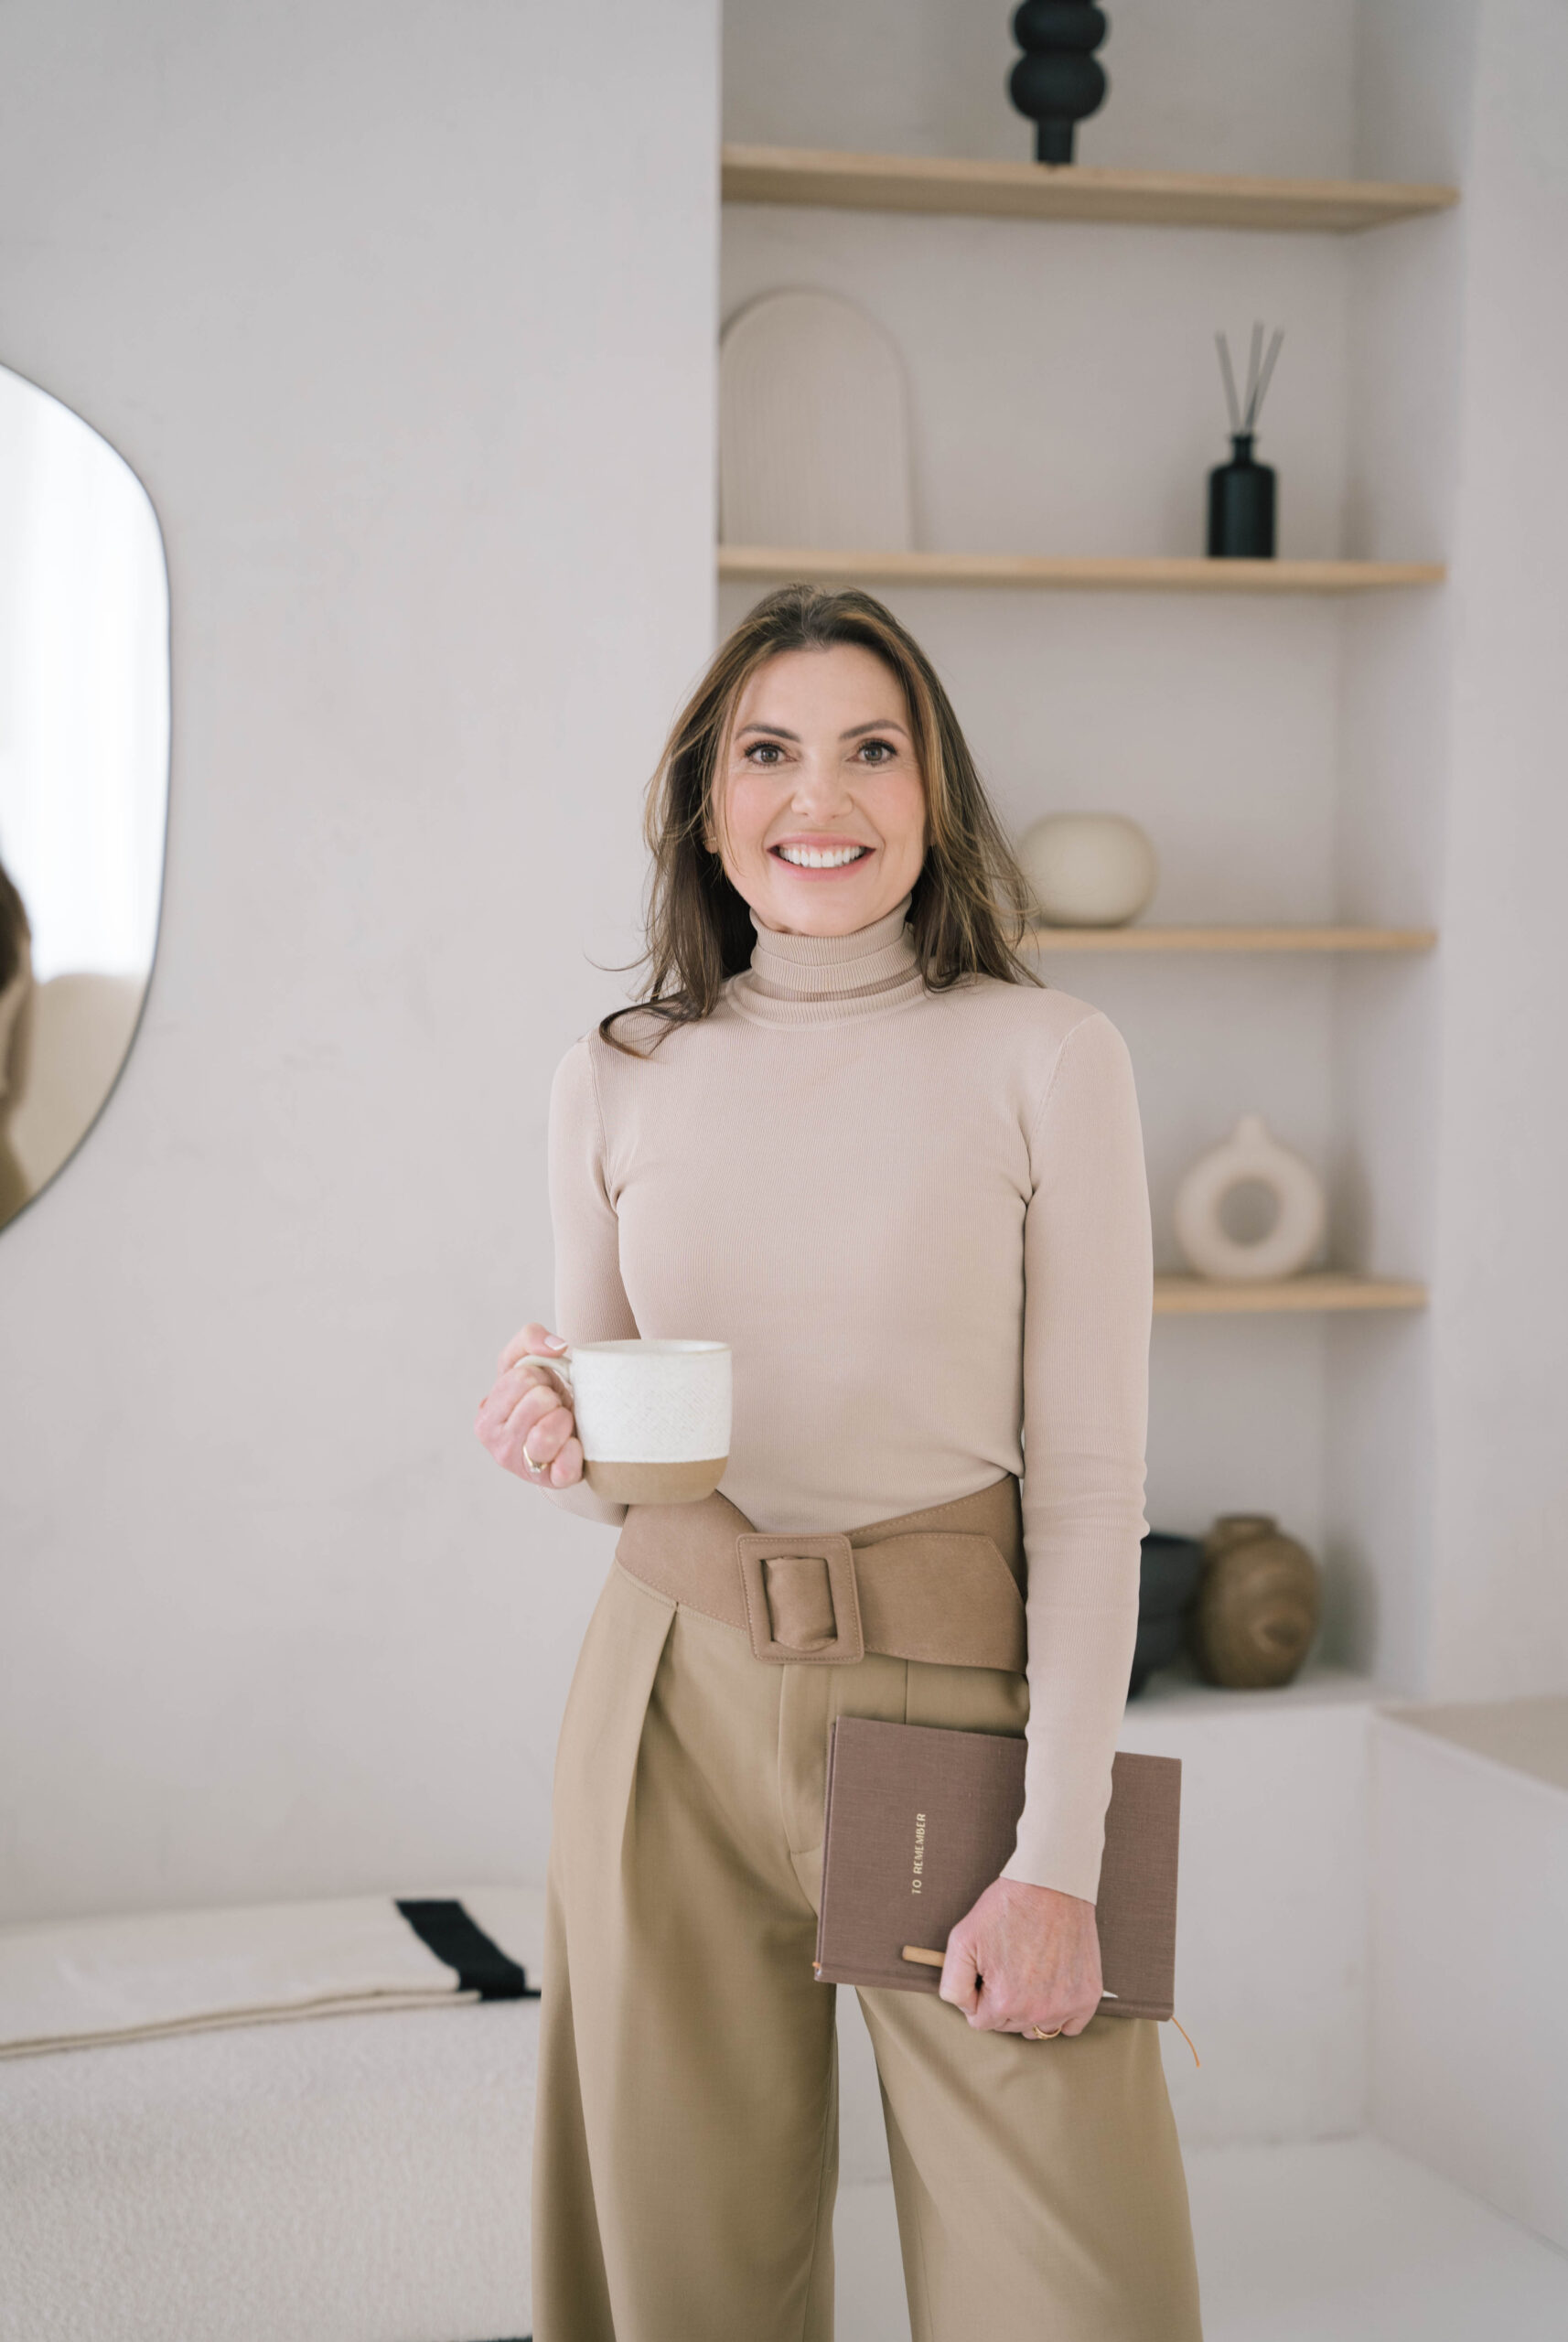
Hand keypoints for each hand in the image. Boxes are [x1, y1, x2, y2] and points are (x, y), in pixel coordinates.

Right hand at [475, 1323, 582, 1488]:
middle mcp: (496, 1445)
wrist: (571, 1429)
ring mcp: (522, 1467)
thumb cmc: (544, 1394)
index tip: (541, 1387)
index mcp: (487, 1416)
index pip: (521, 1378)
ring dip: (565, 1419)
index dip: (541, 1376)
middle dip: (553, 1396)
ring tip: (563, 1422)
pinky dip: (576, 1450)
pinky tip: (573, 1444)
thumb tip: (557, 1347)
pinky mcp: (551, 1483)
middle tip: (554, 1406)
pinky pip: (567, 1463)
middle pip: (538, 1400)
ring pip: (548, 1432)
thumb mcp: (527, 1360)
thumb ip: (530, 1338)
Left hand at [939, 1876, 1102, 2038]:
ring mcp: (1066, 2005)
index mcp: (1005, 2001)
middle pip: (1009, 2025)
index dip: (980, 1993)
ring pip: (1038, 2027)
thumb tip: (966, 2009)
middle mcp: (1038, 2011)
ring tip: (1030, 1972)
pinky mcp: (1088, 1996)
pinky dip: (1061, 2013)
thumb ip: (953, 1984)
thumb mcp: (962, 1939)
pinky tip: (1053, 1986)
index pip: (981, 2021)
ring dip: (1031, 2009)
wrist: (1052, 1883)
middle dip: (1003, 2001)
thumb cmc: (1007, 1907)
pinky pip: (1070, 2026)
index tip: (989, 1969)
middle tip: (1009, 1964)